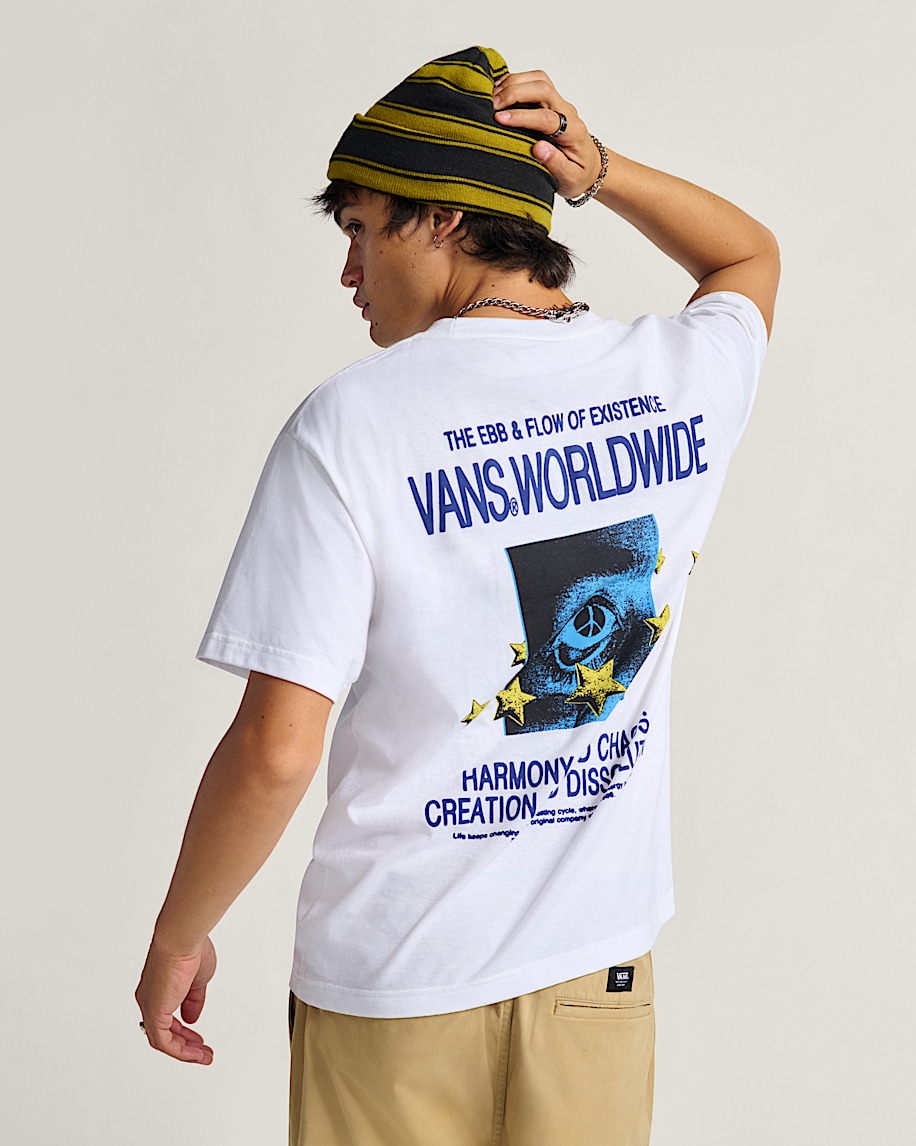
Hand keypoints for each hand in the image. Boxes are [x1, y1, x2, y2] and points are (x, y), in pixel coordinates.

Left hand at [135, 935, 216, 1064]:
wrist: (182, 938)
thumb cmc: (190, 949)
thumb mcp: (198, 980)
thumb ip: (193, 1000)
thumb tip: (191, 1019)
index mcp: (159, 987)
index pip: (168, 1017)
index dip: (184, 1030)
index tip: (199, 1037)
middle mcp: (150, 998)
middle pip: (165, 1031)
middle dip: (186, 1044)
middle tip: (203, 1052)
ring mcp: (150, 1006)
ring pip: (164, 1040)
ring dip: (185, 1051)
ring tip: (204, 1057)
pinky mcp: (154, 1012)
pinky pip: (164, 1042)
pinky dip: (181, 1051)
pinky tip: (196, 1053)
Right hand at [492, 71, 602, 200]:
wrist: (590, 166)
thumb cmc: (579, 174)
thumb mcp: (570, 178)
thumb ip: (556, 164)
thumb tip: (538, 149)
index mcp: (573, 132)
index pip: (546, 118)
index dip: (522, 116)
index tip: (500, 119)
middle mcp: (567, 112)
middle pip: (543, 89)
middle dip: (515, 92)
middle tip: (492, 105)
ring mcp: (560, 103)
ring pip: (539, 80)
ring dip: (514, 82)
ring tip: (493, 96)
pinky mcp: (551, 101)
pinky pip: (535, 82)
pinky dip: (516, 81)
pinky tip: (501, 90)